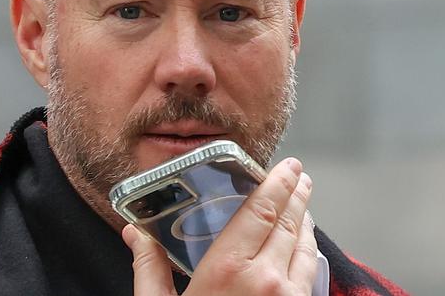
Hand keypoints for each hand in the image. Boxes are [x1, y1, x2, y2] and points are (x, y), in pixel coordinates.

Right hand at [122, 158, 316, 295]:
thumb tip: (133, 232)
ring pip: (306, 248)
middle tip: (300, 176)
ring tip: (302, 205)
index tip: (289, 165)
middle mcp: (266, 279)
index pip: (262, 210)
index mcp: (228, 269)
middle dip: (297, 195)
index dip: (279, 183)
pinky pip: (311, 276)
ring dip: (306, 222)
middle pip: (289, 223)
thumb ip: (149, 268)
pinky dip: (309, 254)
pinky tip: (303, 248)